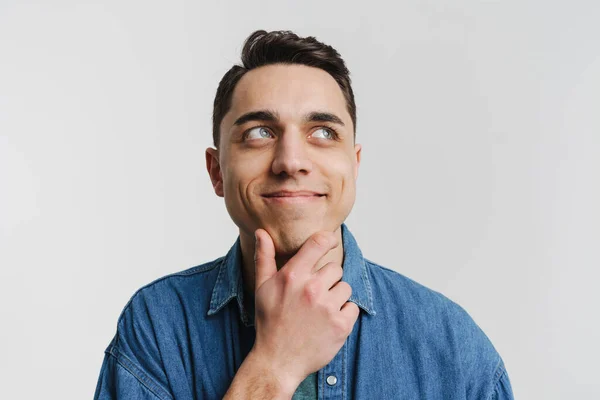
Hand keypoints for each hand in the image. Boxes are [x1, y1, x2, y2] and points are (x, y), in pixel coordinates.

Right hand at [250, 229, 359, 392]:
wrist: (277, 361)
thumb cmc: (269, 322)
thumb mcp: (262, 287)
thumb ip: (264, 257)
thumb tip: (261, 232)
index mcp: (293, 275)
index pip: (319, 242)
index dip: (328, 240)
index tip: (329, 243)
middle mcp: (311, 288)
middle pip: (335, 268)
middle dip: (327, 279)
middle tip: (313, 296)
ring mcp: (327, 307)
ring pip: (345, 287)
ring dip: (336, 297)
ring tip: (319, 310)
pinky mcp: (341, 325)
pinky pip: (352, 307)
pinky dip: (344, 315)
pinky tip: (327, 323)